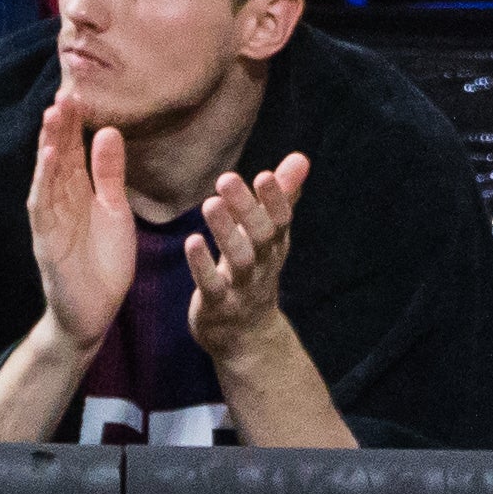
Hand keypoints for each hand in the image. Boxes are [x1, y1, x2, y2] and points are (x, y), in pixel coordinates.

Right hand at [27, 85, 142, 347]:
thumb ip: (108, 173)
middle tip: (65, 93)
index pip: (72, 151)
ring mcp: (51, 222)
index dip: (74, 125)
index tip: (78, 94)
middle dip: (59, 127)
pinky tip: (48, 158)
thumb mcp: (113, 209)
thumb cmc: (102, 261)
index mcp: (76, 193)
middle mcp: (59, 202)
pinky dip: (45, 182)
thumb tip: (109, 131)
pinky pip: (44, 208)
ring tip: (53, 115)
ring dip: (49, 146)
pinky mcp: (48, 243)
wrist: (94, 311)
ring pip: (48, 177)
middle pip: (57, 158)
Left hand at [186, 152, 315, 351]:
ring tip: (210, 204)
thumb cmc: (254, 272)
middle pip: (260, 235)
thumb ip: (282, 196)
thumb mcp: (270, 235)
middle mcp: (263, 264)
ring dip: (225, 232)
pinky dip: (203, 265)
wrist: (247, 336)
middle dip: (246, 207)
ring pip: (239, 259)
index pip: (281, 220)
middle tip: (226, 178)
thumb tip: (301, 157)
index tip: (265, 174)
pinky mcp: (218, 305)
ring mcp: (242, 287)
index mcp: (275, 245)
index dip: (275, 199)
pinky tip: (191, 241)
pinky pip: (213, 286)